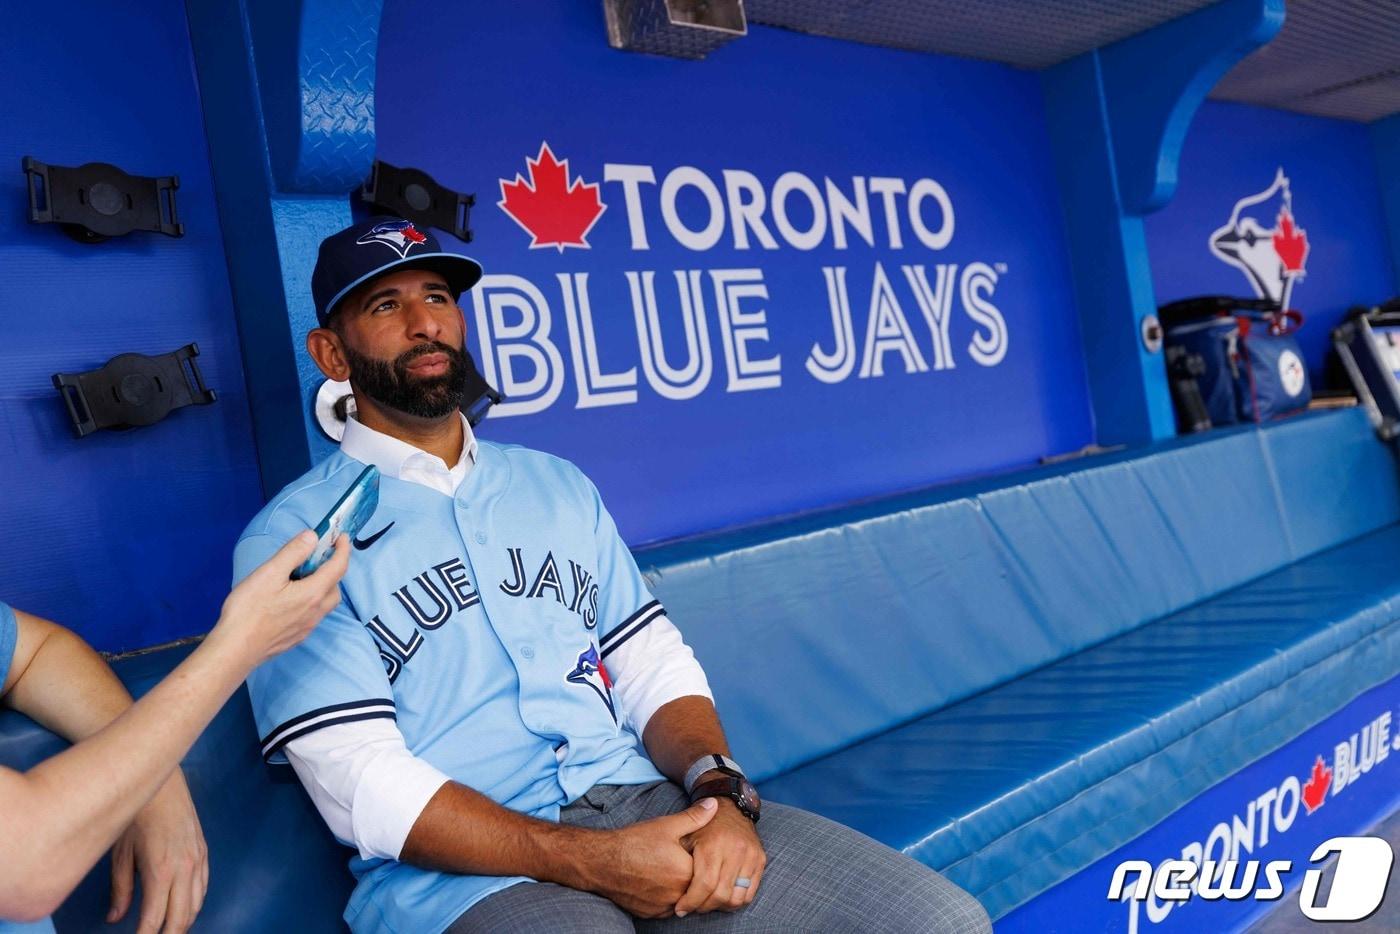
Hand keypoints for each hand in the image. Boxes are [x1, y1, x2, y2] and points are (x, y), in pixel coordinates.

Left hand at [108, 774, 207, 932]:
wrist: (163, 785)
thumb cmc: (138, 815)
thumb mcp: (121, 854)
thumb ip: (120, 889)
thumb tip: (115, 917)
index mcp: (161, 871)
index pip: (154, 919)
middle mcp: (184, 869)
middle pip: (181, 918)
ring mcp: (198, 860)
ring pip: (196, 905)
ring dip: (183, 923)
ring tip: (168, 932)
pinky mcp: (203, 852)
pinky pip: (204, 888)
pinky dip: (195, 904)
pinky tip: (184, 909)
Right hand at [213, 532, 349, 665]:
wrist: (235, 649)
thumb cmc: (249, 610)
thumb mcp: (269, 573)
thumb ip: (293, 553)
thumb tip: (312, 536)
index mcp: (313, 593)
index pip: (338, 567)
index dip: (343, 549)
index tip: (341, 536)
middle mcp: (316, 612)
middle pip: (335, 586)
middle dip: (333, 568)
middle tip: (317, 556)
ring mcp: (307, 627)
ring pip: (326, 602)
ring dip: (323, 586)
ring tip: (302, 575)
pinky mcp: (297, 637)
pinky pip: (313, 614)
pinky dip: (312, 600)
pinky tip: (292, 598)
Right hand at [587, 797, 717, 917]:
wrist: (601, 862)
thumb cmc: (634, 842)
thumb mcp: (667, 825)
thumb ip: (694, 817)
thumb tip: (714, 804)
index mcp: (686, 873)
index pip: (708, 870)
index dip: (703, 859)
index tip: (693, 851)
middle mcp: (677, 895)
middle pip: (695, 887)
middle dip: (692, 875)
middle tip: (679, 860)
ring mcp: (663, 907)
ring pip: (682, 900)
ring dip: (680, 889)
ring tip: (667, 870)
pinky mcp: (650, 914)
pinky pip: (666, 908)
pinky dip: (666, 898)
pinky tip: (657, 882)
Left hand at [674, 797, 764, 915]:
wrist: (730, 807)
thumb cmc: (703, 826)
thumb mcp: (686, 835)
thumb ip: (677, 858)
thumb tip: (670, 888)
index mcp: (713, 844)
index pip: (704, 884)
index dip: (691, 902)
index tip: (680, 909)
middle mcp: (735, 850)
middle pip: (721, 894)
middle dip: (703, 907)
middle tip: (692, 908)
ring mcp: (751, 855)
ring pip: (736, 898)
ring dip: (720, 906)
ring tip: (707, 903)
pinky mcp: (760, 860)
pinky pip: (749, 893)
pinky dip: (735, 901)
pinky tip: (722, 898)